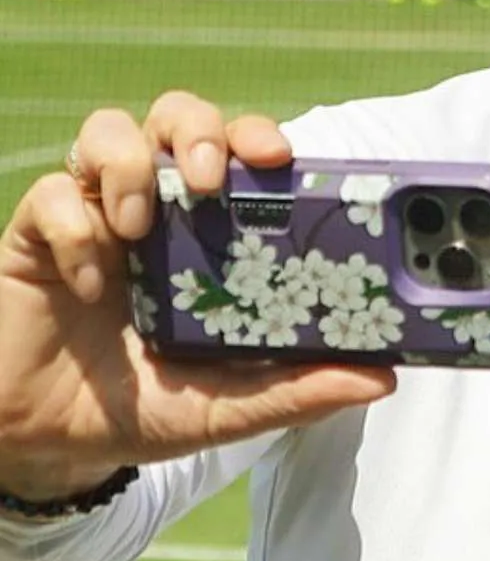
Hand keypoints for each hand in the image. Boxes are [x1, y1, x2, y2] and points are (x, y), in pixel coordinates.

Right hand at [0, 90, 392, 501]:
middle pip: (179, 118)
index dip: (260, 139)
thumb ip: (297, 390)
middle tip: (209, 178)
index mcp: (211, 238)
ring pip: (109, 130)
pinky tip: (92, 284)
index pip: (241, 160)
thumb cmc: (148, 408)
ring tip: (140, 227)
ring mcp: (96, 217)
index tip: (282, 155)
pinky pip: (51, 196)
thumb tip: (382, 378)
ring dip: (130, 164)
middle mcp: (156, 212)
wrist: (55, 441)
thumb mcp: (229, 407)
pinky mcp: (36, 235)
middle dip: (200, 131)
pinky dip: (74, 230)